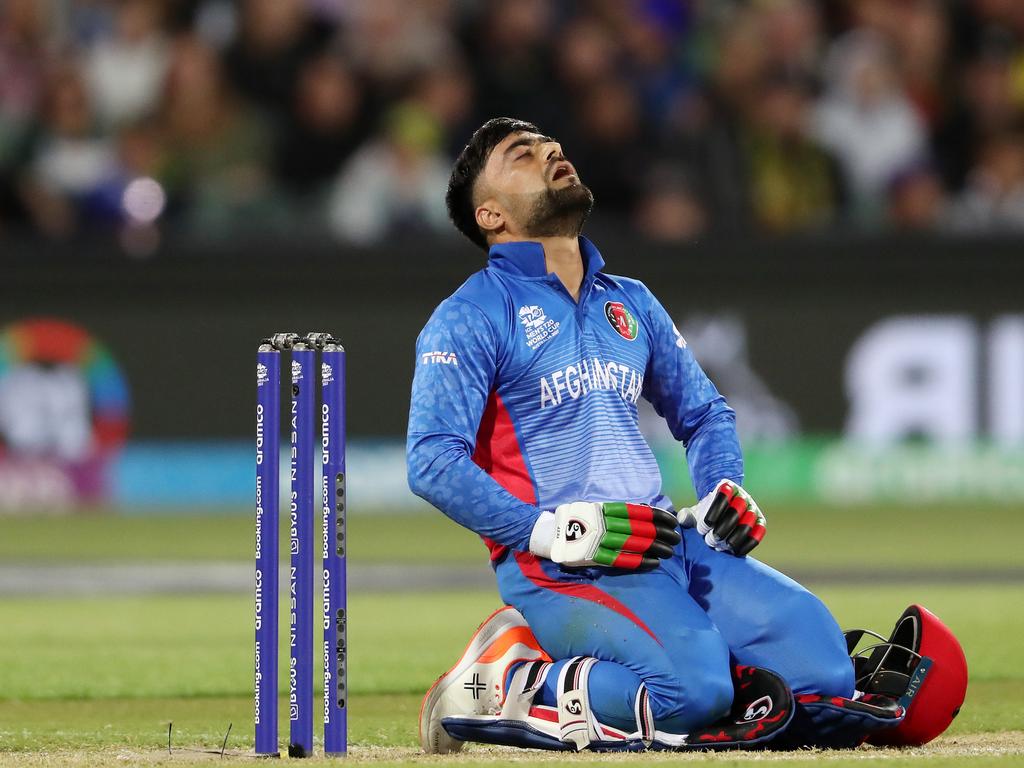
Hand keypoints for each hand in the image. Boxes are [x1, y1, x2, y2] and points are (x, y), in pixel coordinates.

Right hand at [531, 501, 680, 569]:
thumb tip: (641, 511)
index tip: (671, 520)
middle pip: (638, 528)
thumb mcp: (592, 508)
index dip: (656, 516)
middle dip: (660, 533)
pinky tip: (654, 563)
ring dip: (654, 547)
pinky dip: (639, 561)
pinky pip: (621, 560)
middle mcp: (602, 523)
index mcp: (603, 510)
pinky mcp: (594, 556)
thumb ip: (613, 511)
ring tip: (670, 551)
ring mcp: (598, 540)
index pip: (636, 512)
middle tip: (676, 538)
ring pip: (633, 543)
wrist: (547, 534)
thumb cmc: (573, 519)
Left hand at [678, 480, 764, 555]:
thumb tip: (682, 520)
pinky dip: (746, 545)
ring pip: (747, 524)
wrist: (721, 514)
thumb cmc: (706, 513)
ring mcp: (754, 509)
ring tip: (718, 546)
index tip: (704, 526)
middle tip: (710, 540)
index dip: (713, 512)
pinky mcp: (760, 523)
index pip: (723, 495)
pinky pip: (757, 535)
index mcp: (727, 487)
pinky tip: (732, 552)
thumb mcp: (695, 511)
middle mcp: (743, 496)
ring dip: (732, 538)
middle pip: (736, 511)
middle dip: (721, 529)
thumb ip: (686, 515)